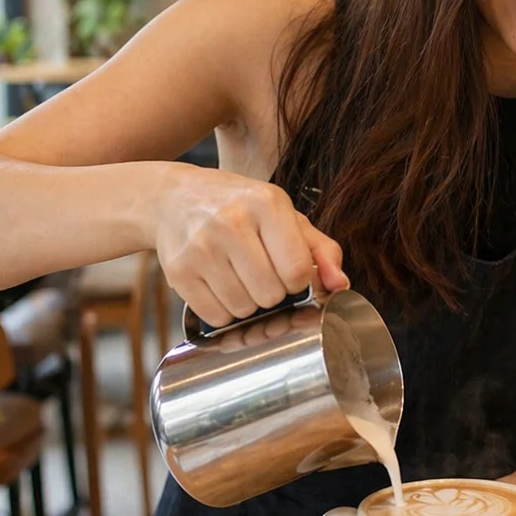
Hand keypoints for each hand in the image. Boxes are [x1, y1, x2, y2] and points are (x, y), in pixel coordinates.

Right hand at [151, 169, 349, 328]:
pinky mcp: (179, 271)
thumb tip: (340, 285)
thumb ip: (322, 250)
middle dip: (273, 293)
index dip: (299, 282)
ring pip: (244, 309)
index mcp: (266, 203)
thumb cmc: (240, 208)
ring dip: (248, 304)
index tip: (289, 273)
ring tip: (239, 276)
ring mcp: (201, 248)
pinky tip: (219, 285)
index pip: (298, 270)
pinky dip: (224, 311)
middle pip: (271, 295)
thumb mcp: (285, 215)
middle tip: (261, 273)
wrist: (174, 198)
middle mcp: (231, 222)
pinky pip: (216, 317)